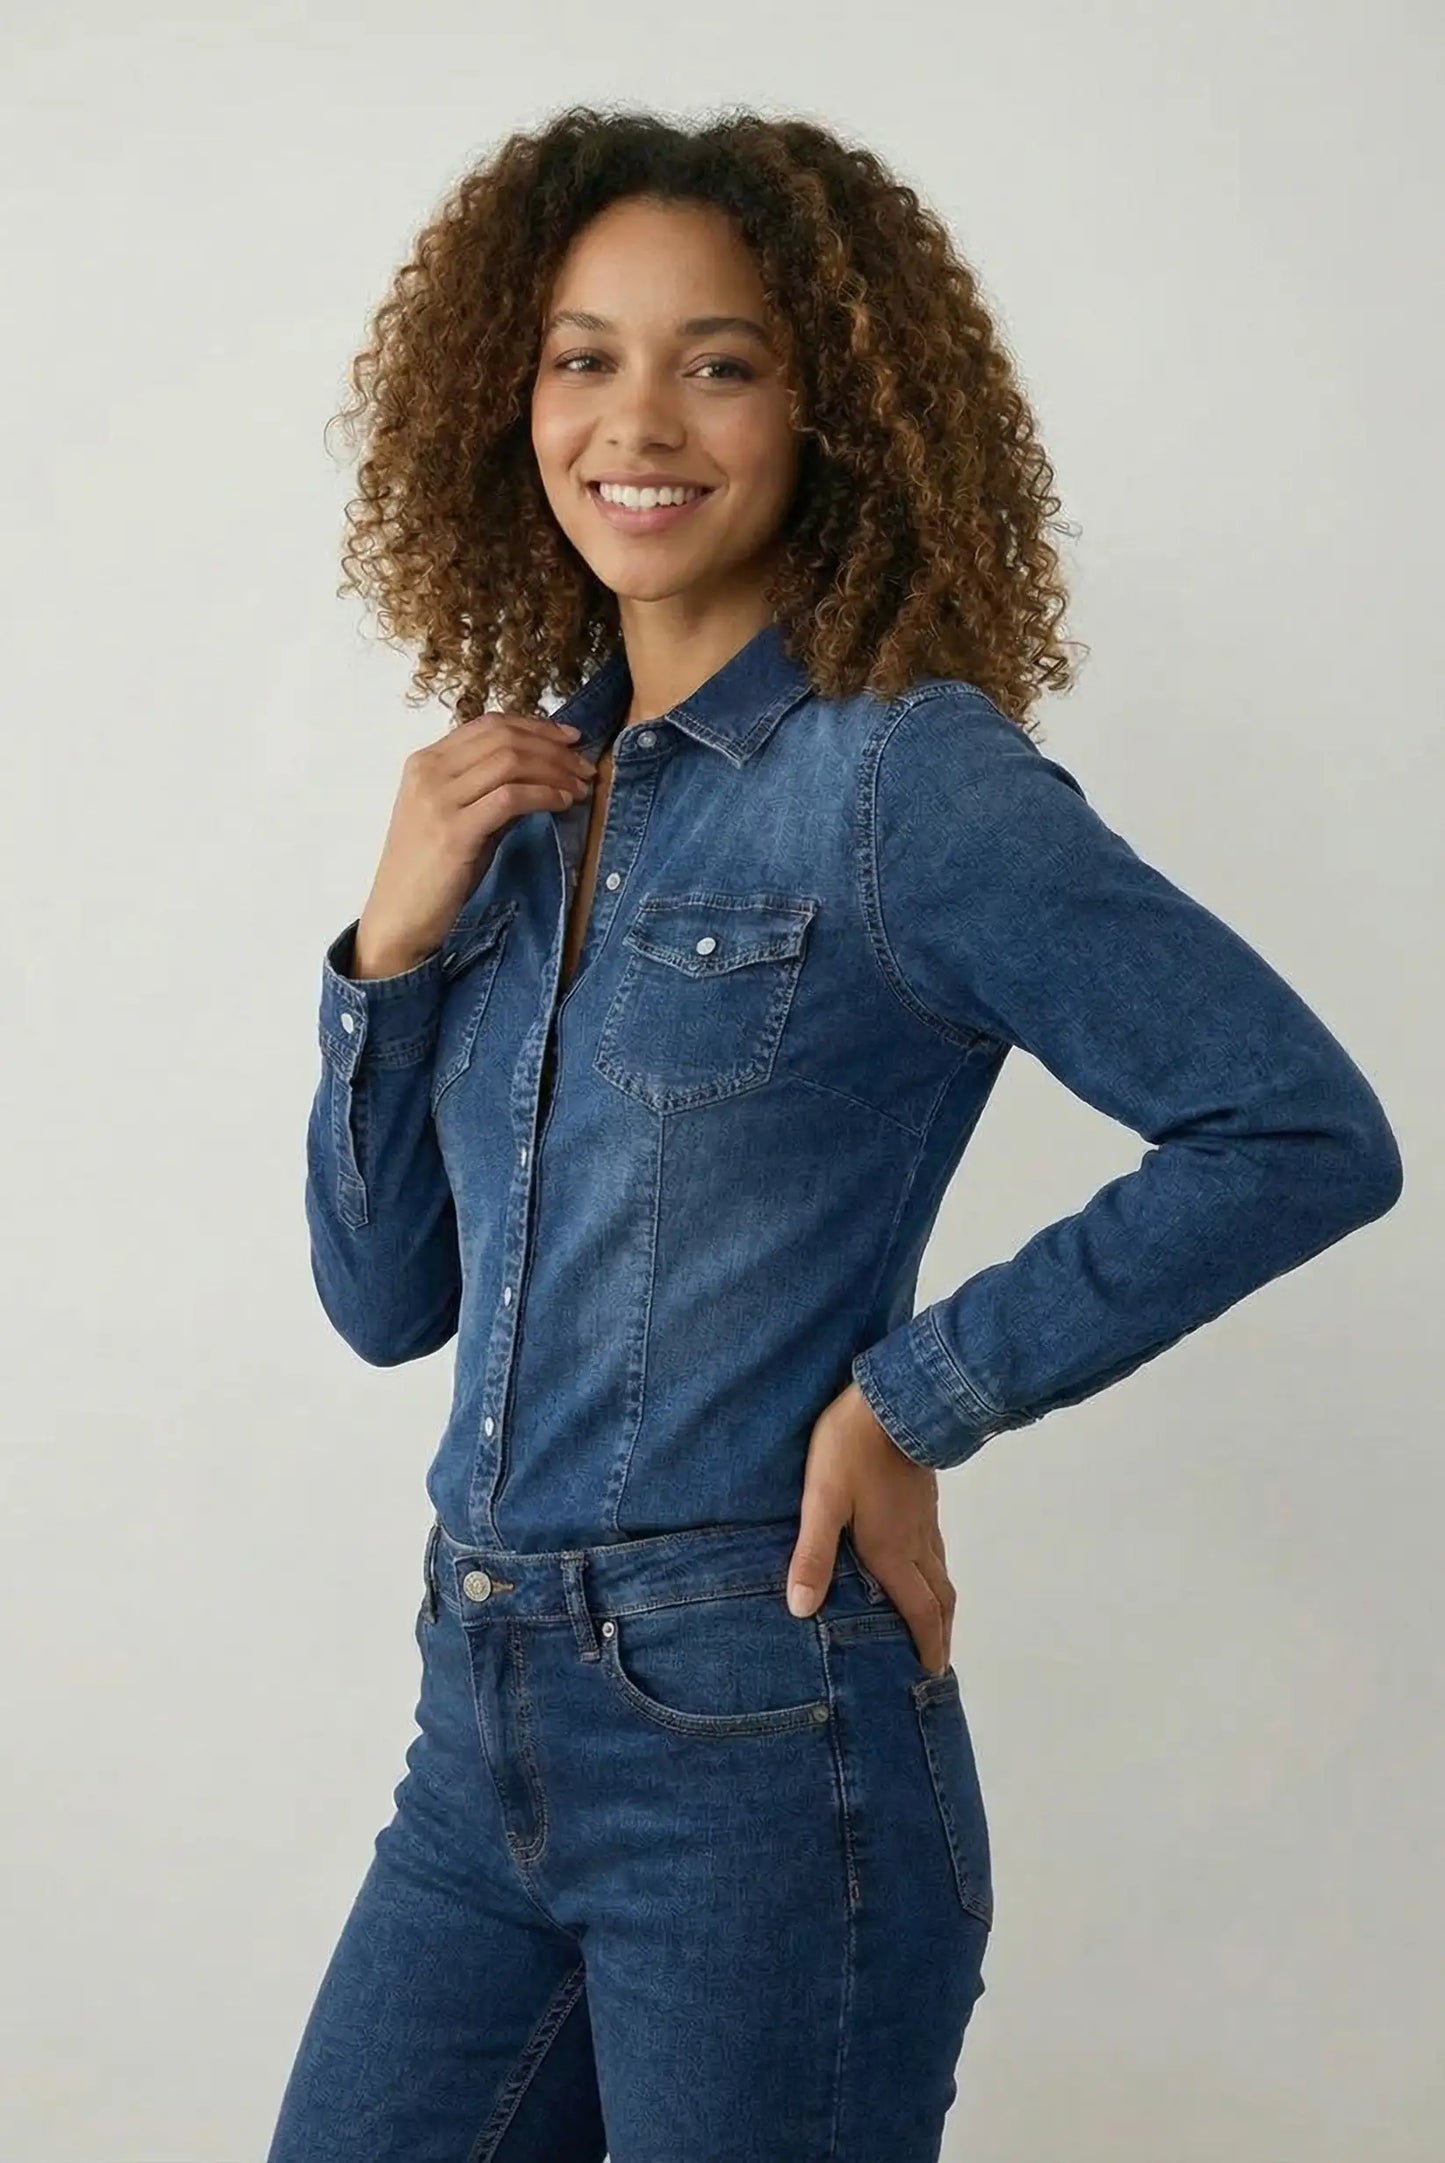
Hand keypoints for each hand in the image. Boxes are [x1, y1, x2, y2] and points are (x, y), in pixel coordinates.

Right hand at [352, 712, 597, 976]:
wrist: (398, 917)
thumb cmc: (431, 873)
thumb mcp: (459, 819)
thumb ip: (491, 792)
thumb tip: (543, 775)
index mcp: (425, 762)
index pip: (489, 724)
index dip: (536, 726)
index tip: (571, 738)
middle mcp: (428, 772)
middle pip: (503, 738)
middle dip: (553, 748)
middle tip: (584, 766)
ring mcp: (438, 800)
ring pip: (510, 761)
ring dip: (555, 770)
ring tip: (580, 787)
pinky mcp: (454, 832)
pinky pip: (510, 797)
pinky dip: (544, 795)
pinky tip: (563, 803)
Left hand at [786, 1380, 954, 1675]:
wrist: (892, 1400)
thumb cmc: (850, 1451)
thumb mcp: (821, 1501)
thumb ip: (813, 1554)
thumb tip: (801, 1609)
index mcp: (892, 1552)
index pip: (919, 1610)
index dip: (927, 1644)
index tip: (932, 1672)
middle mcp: (915, 1542)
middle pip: (940, 1598)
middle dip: (941, 1633)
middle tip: (938, 1661)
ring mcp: (924, 1519)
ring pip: (941, 1572)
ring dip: (941, 1605)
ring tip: (934, 1622)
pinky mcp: (924, 1498)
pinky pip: (936, 1549)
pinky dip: (936, 1573)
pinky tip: (922, 1566)